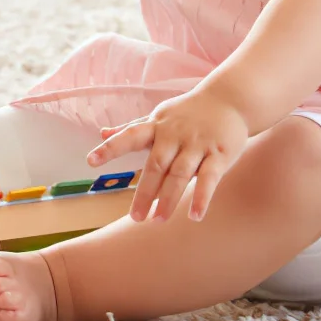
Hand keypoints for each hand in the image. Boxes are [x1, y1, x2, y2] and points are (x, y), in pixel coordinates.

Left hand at [87, 89, 250, 222]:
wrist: (229, 99)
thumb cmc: (188, 112)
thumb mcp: (158, 116)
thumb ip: (132, 128)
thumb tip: (101, 132)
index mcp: (156, 125)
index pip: (129, 135)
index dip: (110, 147)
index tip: (90, 161)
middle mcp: (174, 134)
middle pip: (156, 164)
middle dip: (145, 191)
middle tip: (136, 218)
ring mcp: (197, 144)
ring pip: (180, 174)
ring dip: (169, 199)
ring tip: (158, 220)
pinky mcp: (219, 154)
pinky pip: (209, 178)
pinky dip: (202, 197)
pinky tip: (194, 215)